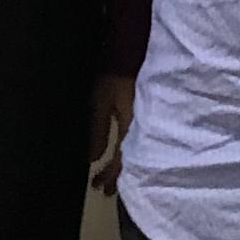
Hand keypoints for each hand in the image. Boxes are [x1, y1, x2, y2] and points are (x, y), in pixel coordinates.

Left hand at [89, 75, 135, 196]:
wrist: (135, 49)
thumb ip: (99, 130)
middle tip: (106, 190)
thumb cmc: (115, 74)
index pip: (121, 160)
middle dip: (118, 175)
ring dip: (125, 163)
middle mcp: (142, 128)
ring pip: (136, 148)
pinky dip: (131, 147)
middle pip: (131, 158)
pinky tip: (127, 148)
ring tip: (114, 176)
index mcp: (131, 129)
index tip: (98, 187)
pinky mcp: (145, 109)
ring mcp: (146, 119)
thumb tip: (93, 159)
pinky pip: (138, 135)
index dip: (109, 175)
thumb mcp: (101, 101)